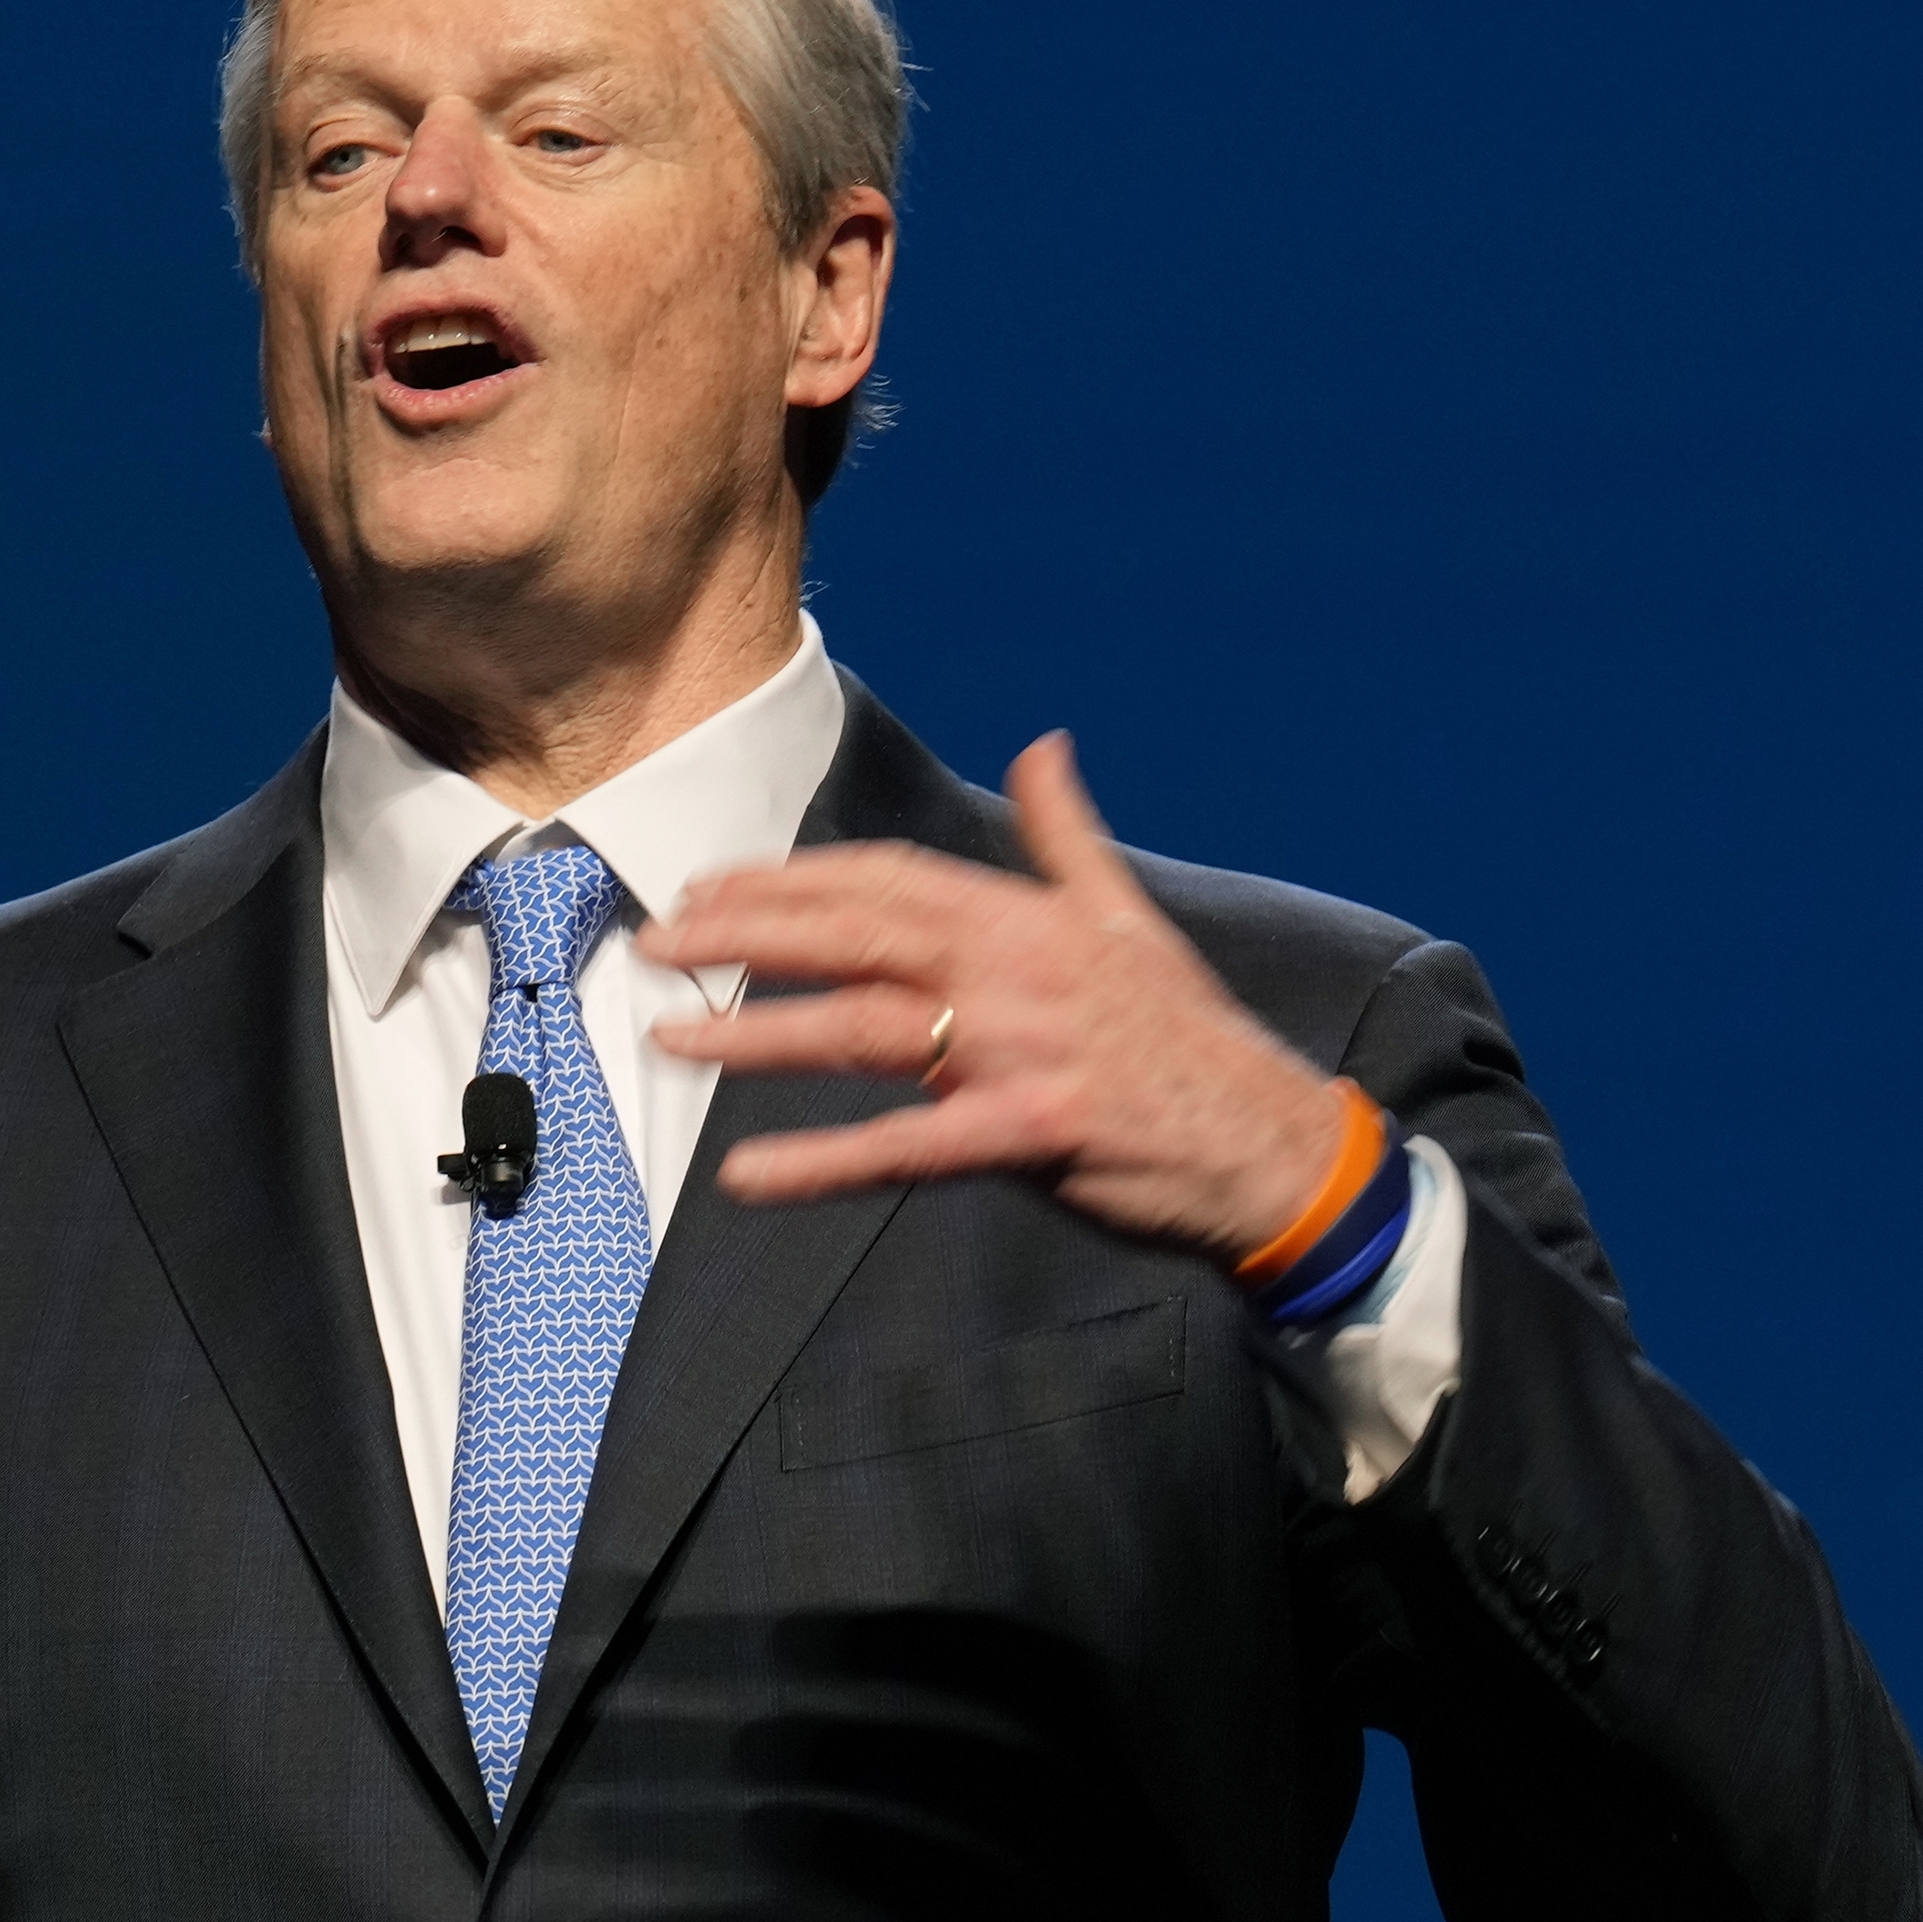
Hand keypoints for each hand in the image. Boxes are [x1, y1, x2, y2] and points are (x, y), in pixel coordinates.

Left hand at [639, 733, 1345, 1259]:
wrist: (1264, 1138)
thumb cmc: (1186, 1035)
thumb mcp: (1129, 916)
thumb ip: (1068, 834)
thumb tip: (1045, 747)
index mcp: (1026, 916)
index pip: (885, 881)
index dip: (790, 880)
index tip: (711, 887)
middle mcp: (1013, 970)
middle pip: (855, 936)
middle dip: (748, 933)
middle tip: (658, 940)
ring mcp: (1019, 1050)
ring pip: (864, 1028)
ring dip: (760, 1032)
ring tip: (674, 1037)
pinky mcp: (1027, 1132)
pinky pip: (903, 1147)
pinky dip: (821, 1162)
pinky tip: (750, 1174)